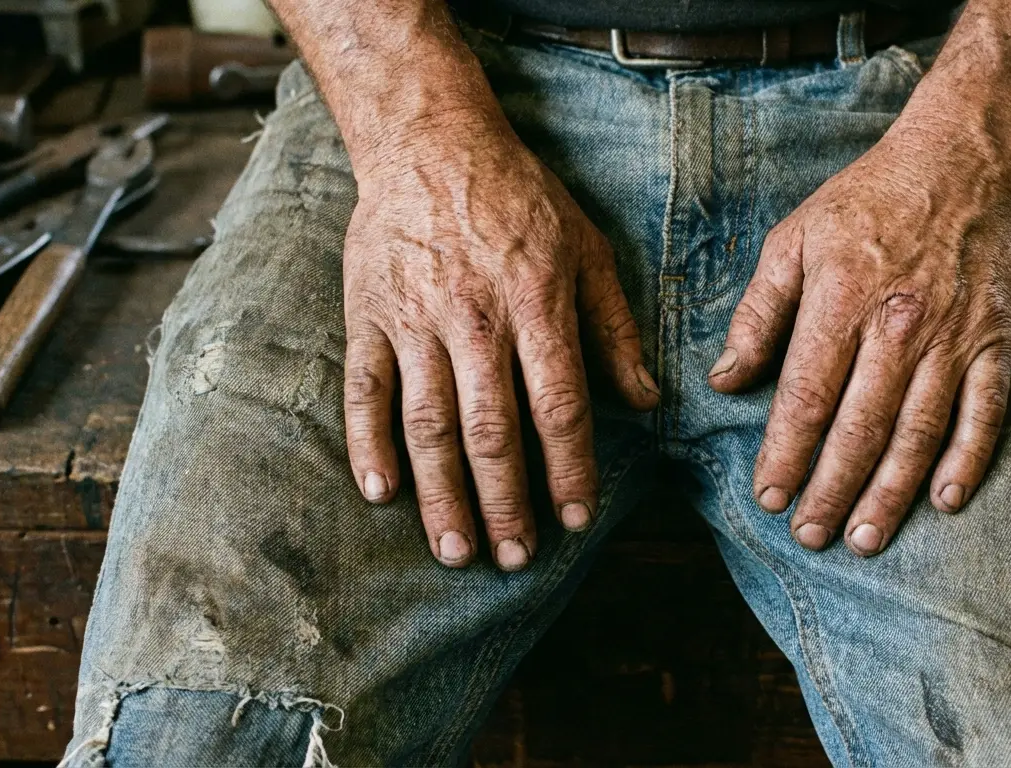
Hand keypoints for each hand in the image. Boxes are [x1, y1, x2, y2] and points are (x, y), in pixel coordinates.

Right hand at [342, 130, 658, 570]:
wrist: (430, 140)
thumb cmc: (520, 199)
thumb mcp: (587, 249)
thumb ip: (614, 328)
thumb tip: (648, 401)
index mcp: (535, 303)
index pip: (557, 405)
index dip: (569, 469)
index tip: (577, 520)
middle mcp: (474, 318)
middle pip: (491, 430)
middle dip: (505, 502)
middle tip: (517, 556)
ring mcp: (413, 319)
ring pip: (427, 423)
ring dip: (442, 494)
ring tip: (456, 550)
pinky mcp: (366, 315)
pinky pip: (363, 391)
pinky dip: (367, 444)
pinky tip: (381, 494)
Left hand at [709, 121, 1010, 556]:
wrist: (962, 160)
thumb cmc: (867, 201)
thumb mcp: (792, 240)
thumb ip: (757, 313)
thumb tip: (725, 380)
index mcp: (841, 301)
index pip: (807, 397)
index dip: (786, 454)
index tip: (769, 497)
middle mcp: (899, 326)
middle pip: (859, 428)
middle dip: (831, 490)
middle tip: (810, 536)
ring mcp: (953, 337)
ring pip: (918, 432)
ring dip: (890, 493)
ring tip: (864, 538)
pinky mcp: (995, 340)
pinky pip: (984, 412)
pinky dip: (967, 461)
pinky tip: (944, 502)